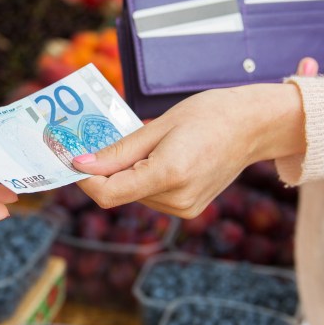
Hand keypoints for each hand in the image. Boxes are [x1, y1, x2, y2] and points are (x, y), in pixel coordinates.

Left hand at [75, 83, 305, 217]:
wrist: (253, 126)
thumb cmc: (208, 114)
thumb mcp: (158, 125)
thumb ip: (118, 151)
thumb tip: (81, 165)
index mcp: (170, 174)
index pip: (109, 194)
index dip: (84, 180)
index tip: (70, 159)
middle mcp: (178, 199)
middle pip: (120, 192)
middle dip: (108, 170)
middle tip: (109, 140)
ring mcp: (185, 208)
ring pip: (134, 195)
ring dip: (128, 173)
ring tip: (153, 145)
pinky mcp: (189, 209)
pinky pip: (151, 196)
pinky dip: (145, 178)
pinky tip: (164, 157)